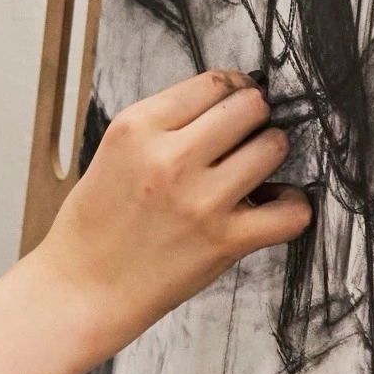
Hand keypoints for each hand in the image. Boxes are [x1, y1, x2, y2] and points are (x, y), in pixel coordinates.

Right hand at [33, 67, 310, 348]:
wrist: (80, 290)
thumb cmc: (93, 226)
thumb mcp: (113, 153)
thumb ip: (163, 126)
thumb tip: (223, 105)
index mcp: (137, 129)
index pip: (212, 83)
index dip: (235, 88)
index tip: (238, 99)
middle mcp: (170, 158)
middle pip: (249, 106)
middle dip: (255, 116)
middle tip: (248, 135)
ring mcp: (200, 200)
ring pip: (272, 148)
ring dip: (271, 154)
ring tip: (256, 169)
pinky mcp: (224, 241)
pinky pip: (290, 213)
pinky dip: (292, 207)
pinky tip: (276, 206)